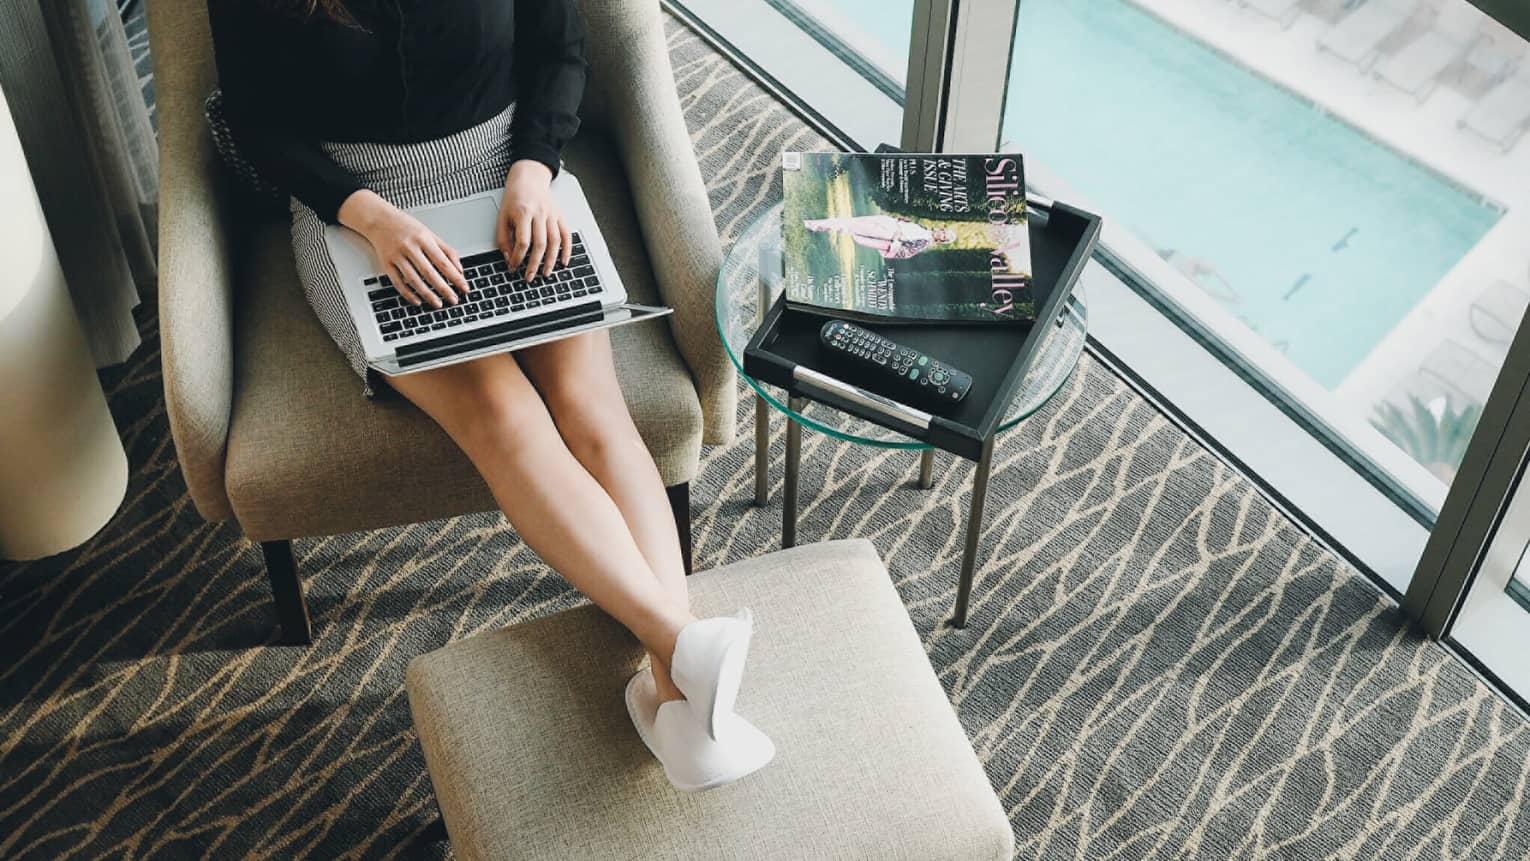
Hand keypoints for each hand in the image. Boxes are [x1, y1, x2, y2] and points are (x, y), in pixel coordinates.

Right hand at [338, 189, 468, 307]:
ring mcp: (397, 256)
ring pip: (413, 280)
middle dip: (444, 289)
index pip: (443, 262)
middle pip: (429, 273)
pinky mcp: (386, 264)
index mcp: (424, 239)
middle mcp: (410, 247)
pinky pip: (397, 282)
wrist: (379, 220)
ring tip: (438, 304)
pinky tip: (417, 301)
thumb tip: (459, 269)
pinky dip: (408, 294)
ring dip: (427, 294)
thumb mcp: (430, 234)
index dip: (456, 277)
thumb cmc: (407, 227)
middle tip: (454, 300)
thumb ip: (446, 250)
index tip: (464, 288)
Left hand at [498, 160, 572, 281]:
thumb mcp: (502, 216)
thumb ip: (504, 238)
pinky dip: (567, 250)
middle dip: (534, 264)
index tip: (514, 267)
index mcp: (523, 213)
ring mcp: (552, 215)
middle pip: (540, 244)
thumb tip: (508, 258)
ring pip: (555, 242)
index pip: (523, 241)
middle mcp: (540, 214)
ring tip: (546, 273)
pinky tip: (564, 262)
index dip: (518, 257)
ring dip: (551, 261)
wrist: (529, 178)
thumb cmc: (514, 198)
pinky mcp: (560, 216)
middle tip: (530, 277)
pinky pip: (567, 235)